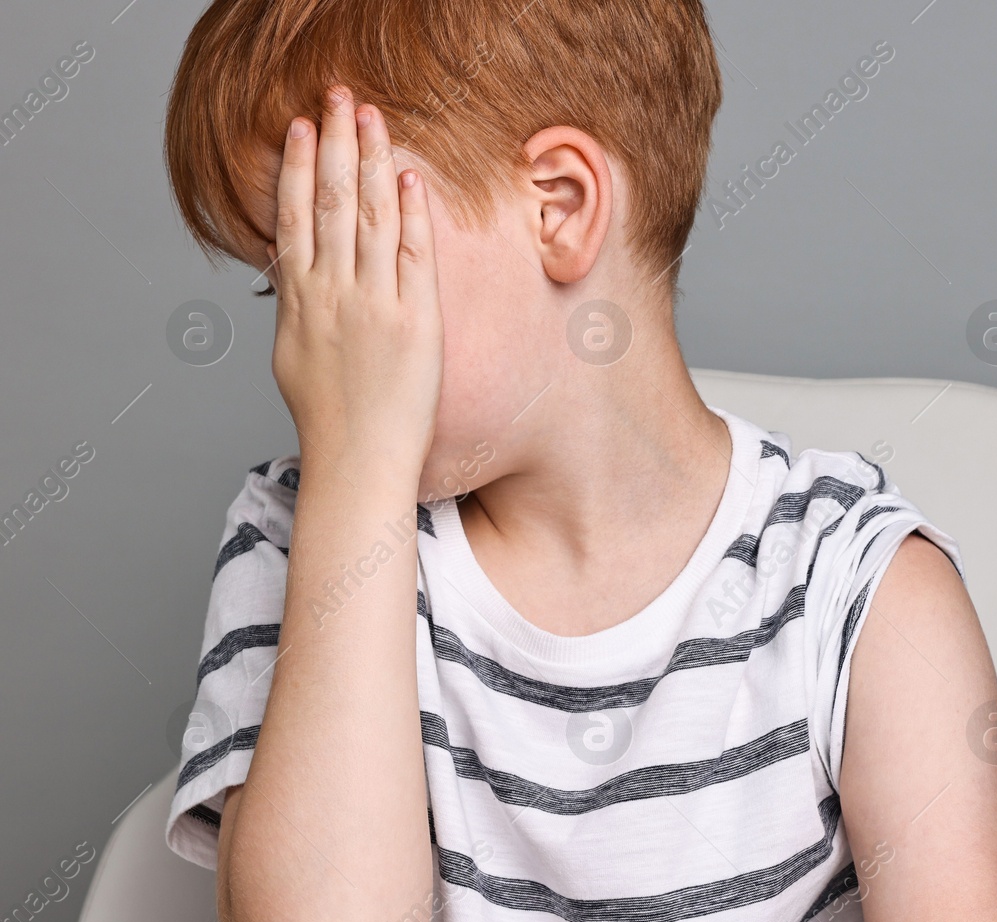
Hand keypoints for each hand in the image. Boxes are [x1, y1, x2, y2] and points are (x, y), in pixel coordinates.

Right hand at [264, 85, 443, 480]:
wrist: (359, 461)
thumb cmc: (329, 420)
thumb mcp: (293, 356)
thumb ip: (297, 309)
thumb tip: (296, 278)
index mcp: (300, 301)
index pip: (296, 216)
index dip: (299, 167)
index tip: (301, 128)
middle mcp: (334, 294)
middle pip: (333, 202)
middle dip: (336, 144)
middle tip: (339, 99)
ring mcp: (375, 305)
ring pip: (371, 218)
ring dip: (373, 162)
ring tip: (372, 119)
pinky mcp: (416, 322)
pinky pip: (414, 256)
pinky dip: (411, 214)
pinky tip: (409, 178)